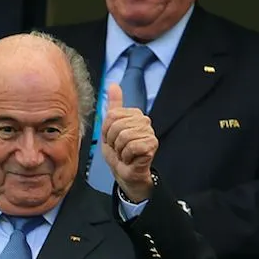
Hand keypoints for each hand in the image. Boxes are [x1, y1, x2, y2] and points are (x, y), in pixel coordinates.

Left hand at [100, 83, 157, 201]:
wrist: (124, 172)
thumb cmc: (118, 152)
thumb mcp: (109, 128)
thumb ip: (113, 106)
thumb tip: (113, 85)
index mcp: (134, 114)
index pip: (111, 115)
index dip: (106, 131)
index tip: (112, 140)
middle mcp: (144, 120)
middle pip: (116, 125)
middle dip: (112, 141)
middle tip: (118, 148)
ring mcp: (149, 132)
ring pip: (123, 136)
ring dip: (119, 150)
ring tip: (124, 153)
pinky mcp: (151, 145)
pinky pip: (131, 146)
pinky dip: (126, 156)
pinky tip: (130, 158)